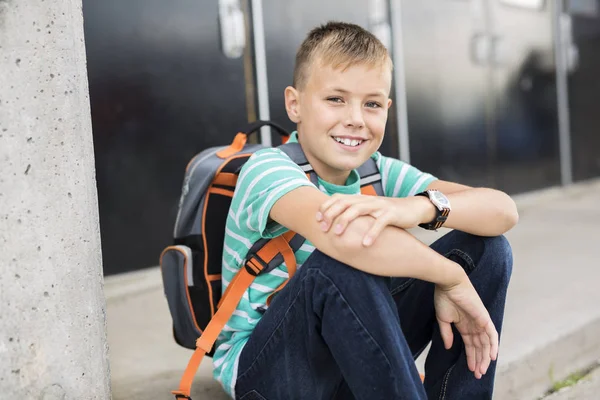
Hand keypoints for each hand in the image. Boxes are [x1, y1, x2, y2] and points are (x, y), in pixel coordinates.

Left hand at [316, 194, 434, 245]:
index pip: (338, 199)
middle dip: (331, 215)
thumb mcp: (368, 211)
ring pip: (358, 209)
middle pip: (344, 203)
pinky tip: (365, 244)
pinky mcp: (391, 214)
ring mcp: (379, 206)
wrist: (412, 208)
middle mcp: (367, 200)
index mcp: (360, 199)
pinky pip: (380, 223)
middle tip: (323, 229)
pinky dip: (371, 233)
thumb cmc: (386, 213)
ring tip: (338, 234)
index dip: (326, 207)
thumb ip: (354, 215)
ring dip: (346, 221)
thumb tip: (334, 225)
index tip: (317, 219)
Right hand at [434, 276, 498, 378]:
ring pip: (486, 343)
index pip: (471, 345)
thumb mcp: (443, 319)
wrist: (449, 283)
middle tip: (478, 374)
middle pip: (480, 347)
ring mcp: (480, 322)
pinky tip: (492, 356)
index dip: (471, 357)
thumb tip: (448, 347)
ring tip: (482, 369)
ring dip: (484, 357)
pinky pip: (492, 334)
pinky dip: (493, 345)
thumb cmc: (444, 298)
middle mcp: (474, 325)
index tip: (471, 369)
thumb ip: (447, 333)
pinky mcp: (484, 318)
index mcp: (464, 325)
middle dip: (479, 361)